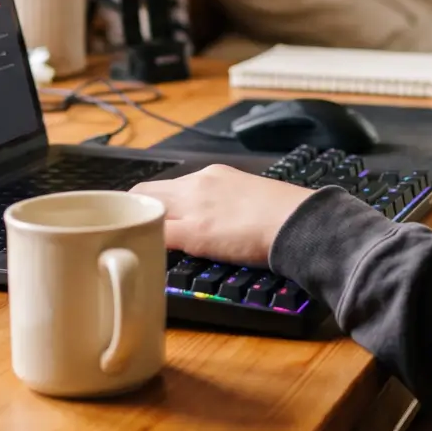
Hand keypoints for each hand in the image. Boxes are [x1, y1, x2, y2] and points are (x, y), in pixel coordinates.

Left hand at [130, 164, 317, 266]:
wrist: (299, 220)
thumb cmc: (285, 214)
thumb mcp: (249, 195)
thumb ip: (226, 202)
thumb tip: (219, 220)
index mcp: (213, 174)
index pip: (167, 185)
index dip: (153, 204)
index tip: (150, 219)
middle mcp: (198, 184)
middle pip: (146, 192)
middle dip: (135, 212)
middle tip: (132, 234)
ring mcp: (193, 207)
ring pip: (146, 211)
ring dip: (138, 226)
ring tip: (135, 246)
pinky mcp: (194, 232)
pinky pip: (156, 234)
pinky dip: (146, 244)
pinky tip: (144, 256)